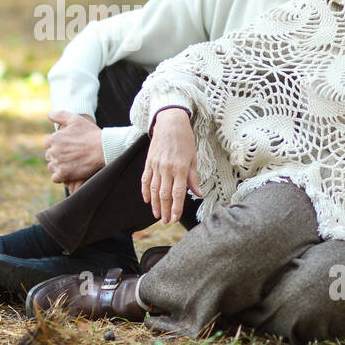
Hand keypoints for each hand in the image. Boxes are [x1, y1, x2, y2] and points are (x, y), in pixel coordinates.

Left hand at [44, 111, 104, 186]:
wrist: (103, 148)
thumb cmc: (91, 133)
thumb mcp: (76, 119)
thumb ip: (60, 116)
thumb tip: (48, 115)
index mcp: (54, 138)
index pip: (48, 144)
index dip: (57, 146)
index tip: (66, 147)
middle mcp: (54, 150)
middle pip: (49, 156)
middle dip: (57, 156)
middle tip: (69, 156)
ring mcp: (59, 162)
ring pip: (51, 167)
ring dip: (58, 166)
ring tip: (69, 165)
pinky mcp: (64, 173)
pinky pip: (55, 178)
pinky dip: (60, 177)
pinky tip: (68, 173)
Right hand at [141, 108, 200, 223]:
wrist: (170, 122)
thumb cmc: (185, 140)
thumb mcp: (194, 158)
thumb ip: (194, 178)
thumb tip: (198, 194)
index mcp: (181, 168)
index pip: (178, 194)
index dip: (176, 209)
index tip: (175, 219)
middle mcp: (167, 168)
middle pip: (165, 195)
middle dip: (165, 210)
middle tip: (166, 222)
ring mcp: (156, 165)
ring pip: (154, 190)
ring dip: (155, 204)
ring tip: (157, 215)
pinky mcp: (149, 162)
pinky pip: (145, 180)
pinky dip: (145, 191)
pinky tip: (147, 200)